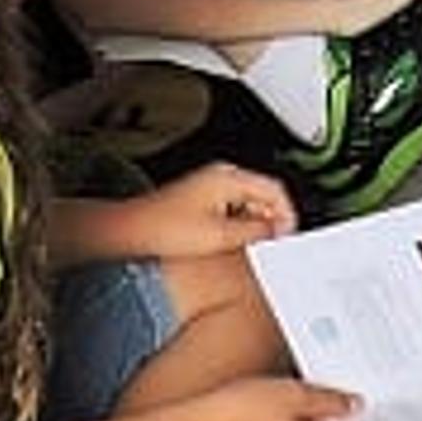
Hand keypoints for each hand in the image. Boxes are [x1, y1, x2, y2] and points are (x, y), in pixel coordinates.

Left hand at [129, 163, 299, 257]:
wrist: (133, 230)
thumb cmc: (166, 228)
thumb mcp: (221, 235)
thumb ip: (255, 231)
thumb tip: (275, 231)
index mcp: (229, 178)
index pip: (275, 189)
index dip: (287, 213)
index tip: (288, 233)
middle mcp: (220, 176)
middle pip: (263, 193)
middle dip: (272, 218)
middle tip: (274, 241)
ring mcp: (210, 185)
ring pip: (248, 200)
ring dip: (256, 221)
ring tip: (254, 244)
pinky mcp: (201, 197)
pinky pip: (233, 206)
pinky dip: (241, 221)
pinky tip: (235, 240)